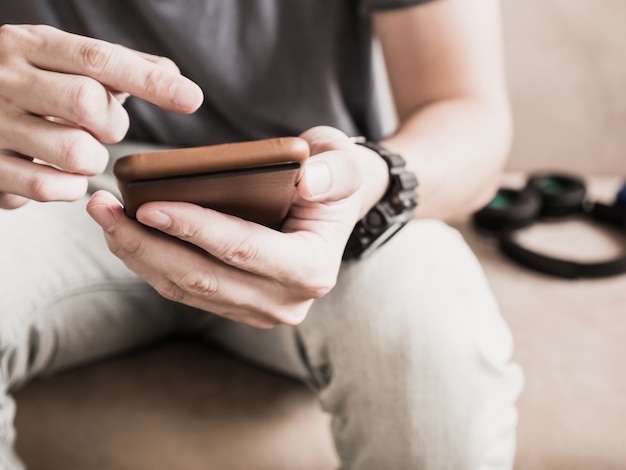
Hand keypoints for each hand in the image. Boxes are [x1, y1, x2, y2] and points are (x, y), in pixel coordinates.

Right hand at [0, 24, 202, 208]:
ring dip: (93, 159)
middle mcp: (5, 79)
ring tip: (80, 150)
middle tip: (103, 126)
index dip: (150, 81)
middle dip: (112, 123)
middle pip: (87, 102)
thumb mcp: (62, 62)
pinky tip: (61, 173)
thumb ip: (118, 66)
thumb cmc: (30, 87)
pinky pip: (50, 187)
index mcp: (30, 45)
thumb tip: (173, 74)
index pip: (99, 58)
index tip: (191, 98)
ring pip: (74, 151)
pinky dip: (70, 187)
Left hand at [86, 126, 388, 327]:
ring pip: (186, 289)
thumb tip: (308, 181)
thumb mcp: (345, 165)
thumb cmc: (332, 180)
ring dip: (139, 255)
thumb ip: (335, 172)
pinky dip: (150, 263)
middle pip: (203, 278)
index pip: (243, 250)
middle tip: (103, 209)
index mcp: (311, 268)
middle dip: (147, 245)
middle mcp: (286, 300)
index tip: (146, 206)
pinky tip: (124, 234)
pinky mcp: (236, 305)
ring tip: (103, 217)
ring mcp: (259, 309)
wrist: (331, 209)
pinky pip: (184, 290)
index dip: (194, 229)